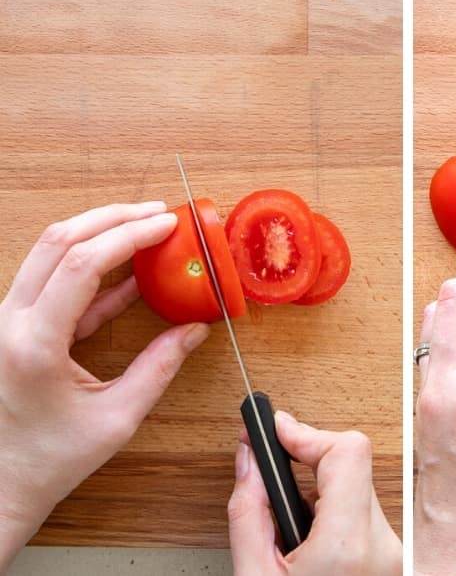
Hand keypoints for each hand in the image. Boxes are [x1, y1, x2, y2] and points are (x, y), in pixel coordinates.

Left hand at [0, 202, 211, 566]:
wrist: (1, 483)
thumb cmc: (50, 459)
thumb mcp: (117, 417)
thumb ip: (159, 368)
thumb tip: (195, 329)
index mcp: (33, 344)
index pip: (82, 264)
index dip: (129, 235)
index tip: (167, 225)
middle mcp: (9, 324)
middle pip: (59, 242)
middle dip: (113, 219)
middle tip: (159, 214)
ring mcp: (5, 323)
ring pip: (49, 253)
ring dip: (99, 234)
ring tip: (145, 229)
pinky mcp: (13, 328)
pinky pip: (51, 282)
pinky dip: (91, 268)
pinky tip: (130, 271)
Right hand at [227, 412, 400, 574]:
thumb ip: (248, 514)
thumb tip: (249, 461)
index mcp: (347, 546)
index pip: (346, 453)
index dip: (307, 433)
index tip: (277, 430)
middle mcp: (382, 544)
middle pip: (350, 467)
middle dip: (306, 462)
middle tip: (269, 467)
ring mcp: (392, 550)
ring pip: (356, 488)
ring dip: (319, 491)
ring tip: (288, 521)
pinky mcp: (390, 556)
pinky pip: (363, 513)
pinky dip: (332, 513)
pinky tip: (308, 536)